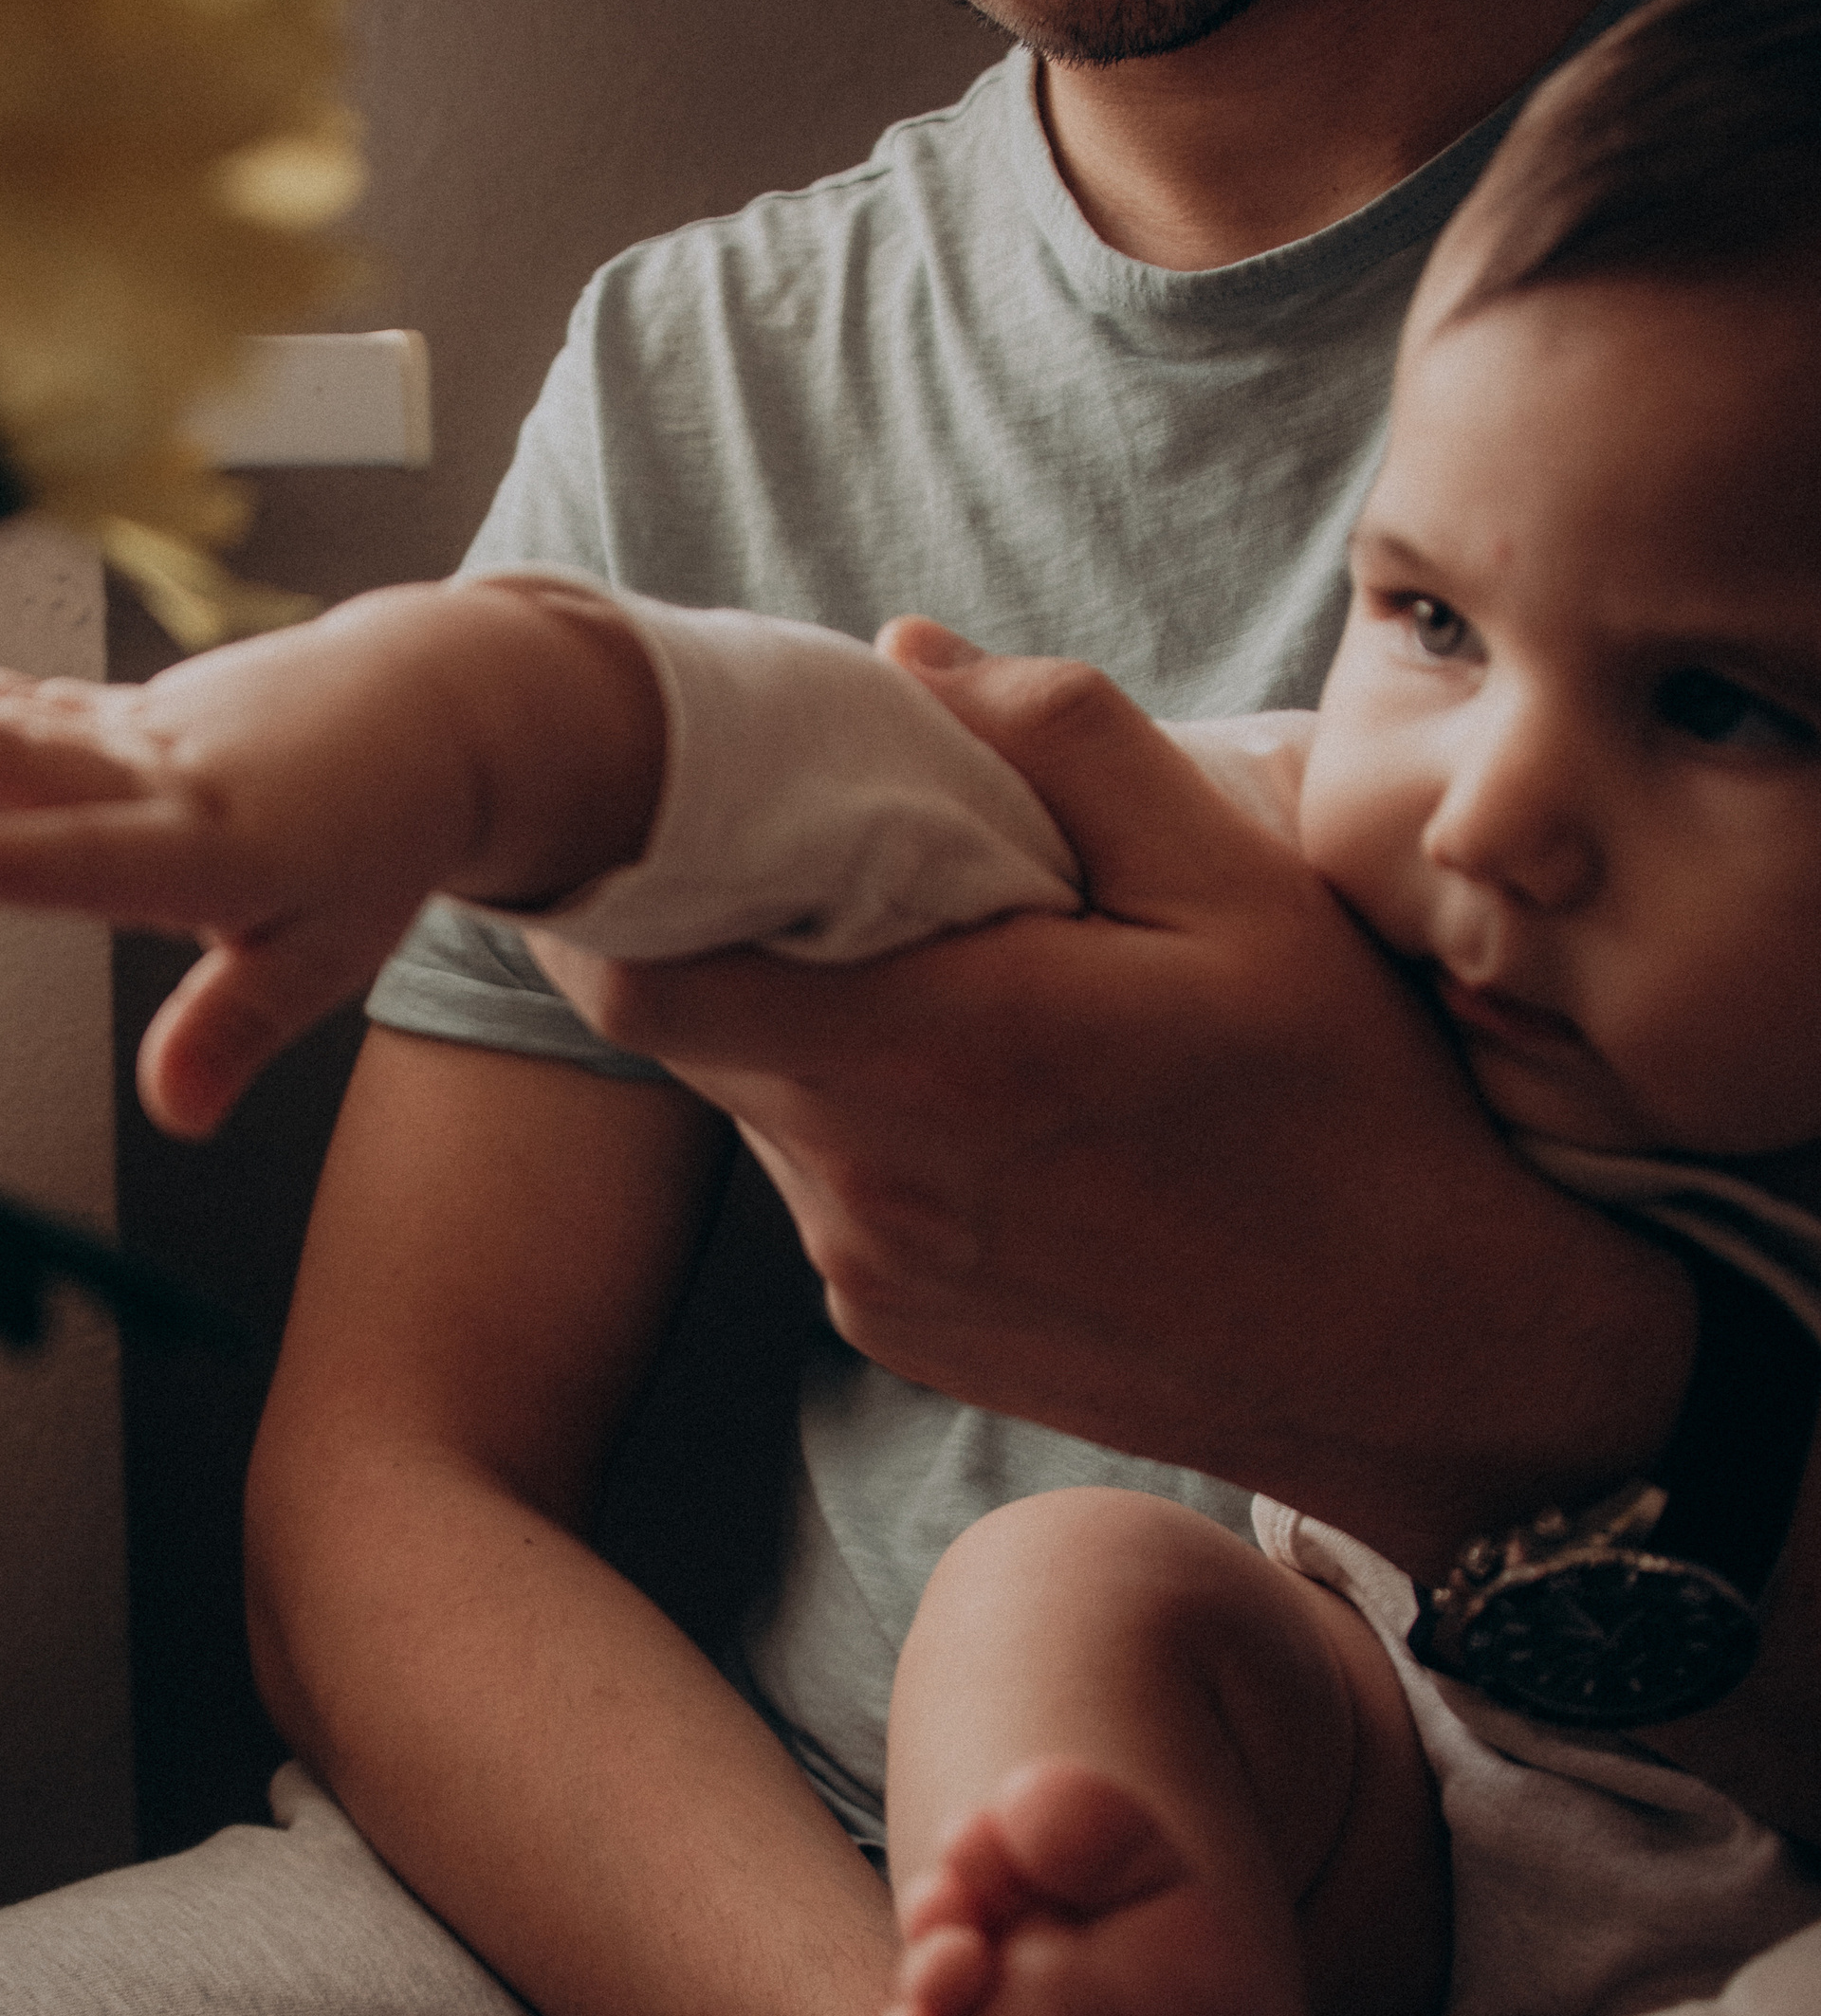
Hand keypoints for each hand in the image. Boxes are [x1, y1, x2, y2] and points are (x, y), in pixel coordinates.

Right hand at [0, 581, 661, 1135]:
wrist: (430, 712)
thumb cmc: (377, 847)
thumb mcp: (325, 956)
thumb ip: (235, 1029)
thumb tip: (175, 1115)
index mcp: (208, 846)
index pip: (91, 858)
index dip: (4, 868)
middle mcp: (159, 776)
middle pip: (14, 756)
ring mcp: (139, 733)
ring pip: (4, 720)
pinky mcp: (133, 712)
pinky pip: (36, 705)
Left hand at [537, 631, 1694, 1574]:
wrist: (1409, 1361)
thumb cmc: (1344, 1109)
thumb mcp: (1239, 883)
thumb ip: (1060, 742)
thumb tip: (899, 655)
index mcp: (932, 1053)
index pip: (644, 969)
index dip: (605, 877)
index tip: (659, 797)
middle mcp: (862, 1183)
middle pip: (690, 1024)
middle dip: (723, 920)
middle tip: (810, 847)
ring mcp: (864, 1273)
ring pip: (755, 1100)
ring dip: (804, 1021)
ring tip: (939, 971)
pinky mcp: (888, 1331)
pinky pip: (818, 1187)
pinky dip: (858, 1118)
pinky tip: (988, 1101)